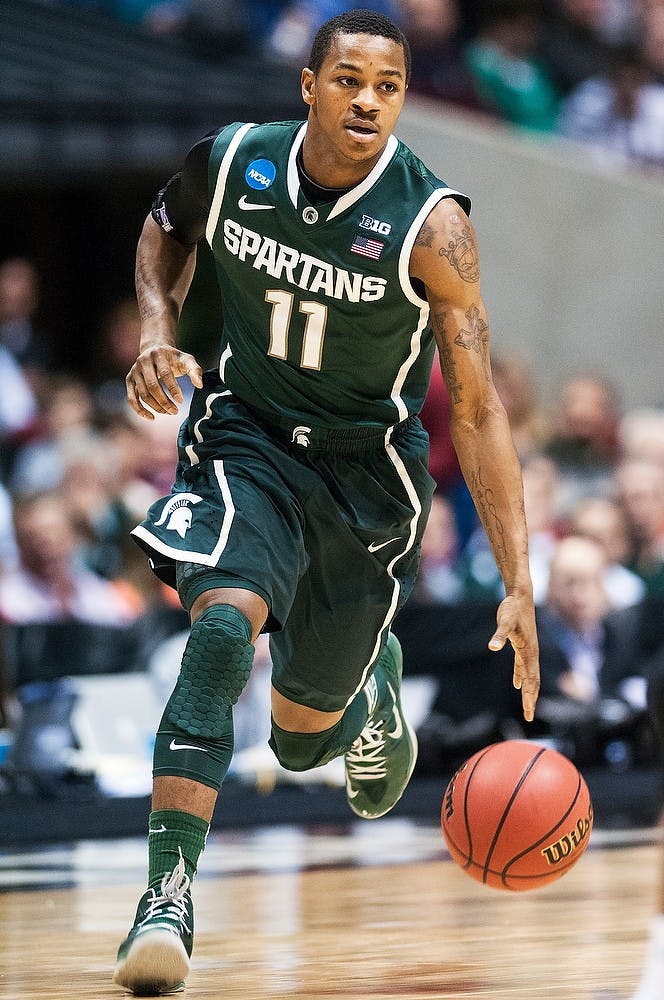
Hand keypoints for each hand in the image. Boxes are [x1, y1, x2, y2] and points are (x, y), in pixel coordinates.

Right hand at [126, 345, 202, 419]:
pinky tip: (152, 418)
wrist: (155, 350)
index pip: (165, 374)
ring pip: (143, 394)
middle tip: (175, 411)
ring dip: (156, 407)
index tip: (181, 401)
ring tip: (169, 412)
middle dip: (164, 401)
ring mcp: (134, 371)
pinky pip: (131, 398)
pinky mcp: (129, 380)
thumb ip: (195, 371)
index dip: (173, 389)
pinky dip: (140, 410)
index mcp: (157, 354)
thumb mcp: (186, 360)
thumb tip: (200, 385)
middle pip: (152, 386)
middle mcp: (142, 361)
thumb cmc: (174, 359)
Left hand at [488, 594, 539, 722]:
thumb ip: (499, 635)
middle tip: (529, 717)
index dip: (529, 696)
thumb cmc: (512, 608)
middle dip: (531, 699)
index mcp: (529, 651)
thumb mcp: (504, 621)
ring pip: (530, 675)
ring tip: (527, 706)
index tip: (528, 711)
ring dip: (528, 691)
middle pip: (533, 681)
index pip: (531, 679)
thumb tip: (493, 647)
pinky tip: (516, 684)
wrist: (520, 595)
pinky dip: (520, 677)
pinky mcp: (522, 645)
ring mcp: (528, 649)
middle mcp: (532, 653)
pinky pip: (523, 666)